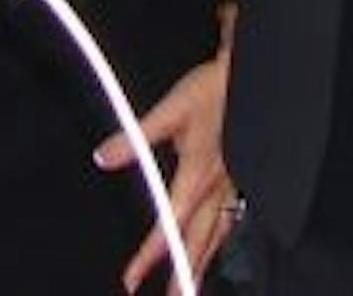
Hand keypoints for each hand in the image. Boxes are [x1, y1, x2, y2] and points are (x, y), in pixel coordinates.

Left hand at [94, 53, 235, 292]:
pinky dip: (221, 241)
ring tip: (192, 289)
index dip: (149, 255)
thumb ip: (136, 137)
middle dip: (183, 275)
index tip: (133, 278)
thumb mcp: (170, 109)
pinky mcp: (241, 178)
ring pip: (217, 236)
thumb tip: (103, 157)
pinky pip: (231, 221)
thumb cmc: (211, 90)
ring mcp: (232, 185)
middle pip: (198, 242)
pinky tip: (218, 247)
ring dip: (203, 264)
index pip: (169, 225)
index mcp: (196, 175)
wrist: (249, 77)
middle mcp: (216, 188)